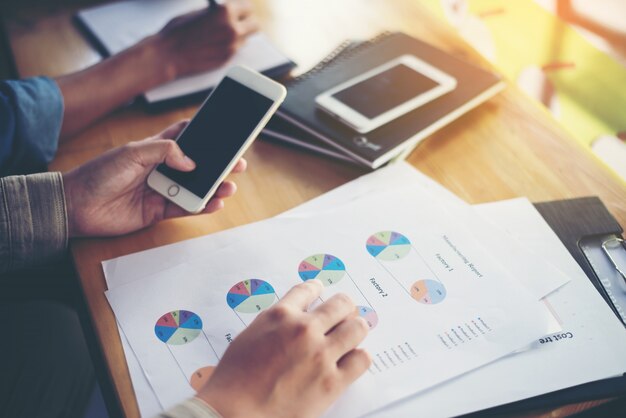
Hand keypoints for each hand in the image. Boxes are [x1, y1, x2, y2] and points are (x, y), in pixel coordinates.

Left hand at [62, 121, 245, 237]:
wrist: (78, 206)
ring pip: (195, 188)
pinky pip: (186, 208)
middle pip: (197, 165)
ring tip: (229, 186)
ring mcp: (162, 190)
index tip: (224, 134)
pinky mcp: (159, 211)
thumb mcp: (132, 153)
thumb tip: (192, 162)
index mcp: (154, 149)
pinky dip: (202, 206)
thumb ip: (164, 151)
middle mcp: (161, 169)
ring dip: (214, 187)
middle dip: (218, 164)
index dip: (204, 135)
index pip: (185, 138)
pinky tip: (214, 203)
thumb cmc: (99, 174)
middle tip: (238, 163)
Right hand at [158, 0, 258, 78]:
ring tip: (224, 33)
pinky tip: (217, 43)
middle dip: (246, 22)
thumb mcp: (200, 12)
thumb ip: (218, 12)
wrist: (168, 54)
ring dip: (239, 35)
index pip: (247, 7)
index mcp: (226, 11)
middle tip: (238, 21)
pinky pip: (236, 49)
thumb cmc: (178, 31)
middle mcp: (233, 29)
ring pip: (246, 39)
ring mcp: (232, 46)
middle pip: (254, 25)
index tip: (239, 9)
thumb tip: (228, 11)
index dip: (242, 8)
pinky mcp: (227, 59)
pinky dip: (230, 45)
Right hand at [198, 280, 370, 417]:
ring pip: (357, 328)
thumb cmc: (234, 379)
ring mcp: (320, 355)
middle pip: (341, 304)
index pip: (308, 290)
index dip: (317, 289)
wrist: (234, 413)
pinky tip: (353, 358)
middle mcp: (304, 330)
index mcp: (280, 316)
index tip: (321, 291)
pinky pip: (361, 360)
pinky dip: (359, 357)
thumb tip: (291, 319)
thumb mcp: (250, 336)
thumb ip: (274, 324)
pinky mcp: (332, 382)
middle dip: (344, 307)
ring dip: (355, 329)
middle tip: (344, 313)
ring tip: (353, 334)